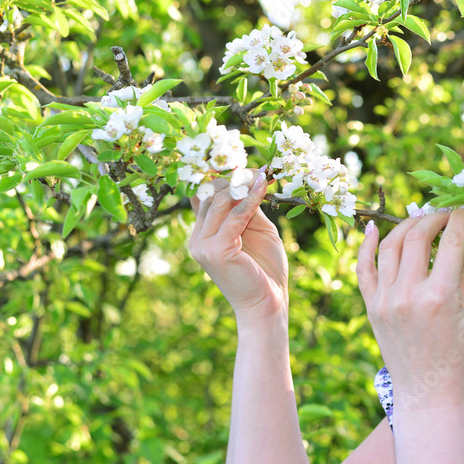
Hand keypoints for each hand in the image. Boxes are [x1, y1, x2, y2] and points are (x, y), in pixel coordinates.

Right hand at [189, 168, 288, 326]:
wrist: (267, 304)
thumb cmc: (264, 269)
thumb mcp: (256, 229)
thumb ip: (247, 207)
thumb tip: (249, 177)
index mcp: (202, 233)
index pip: (205, 195)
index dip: (221, 176)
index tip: (242, 159)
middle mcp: (197, 238)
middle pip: (212, 194)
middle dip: (236, 177)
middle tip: (259, 166)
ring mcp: (203, 244)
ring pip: (222, 201)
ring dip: (244, 184)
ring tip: (263, 173)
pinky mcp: (216, 250)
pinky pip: (235, 215)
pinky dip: (251, 198)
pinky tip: (264, 186)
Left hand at [356, 208, 463, 409]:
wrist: (427, 392)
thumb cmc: (458, 355)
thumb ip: (462, 272)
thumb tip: (463, 235)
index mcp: (438, 297)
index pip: (450, 243)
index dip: (459, 221)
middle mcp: (408, 295)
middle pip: (417, 238)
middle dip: (433, 218)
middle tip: (445, 213)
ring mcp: (385, 300)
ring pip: (390, 246)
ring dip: (406, 225)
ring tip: (420, 217)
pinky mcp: (371, 307)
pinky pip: (363, 269)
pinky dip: (366, 246)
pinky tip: (374, 227)